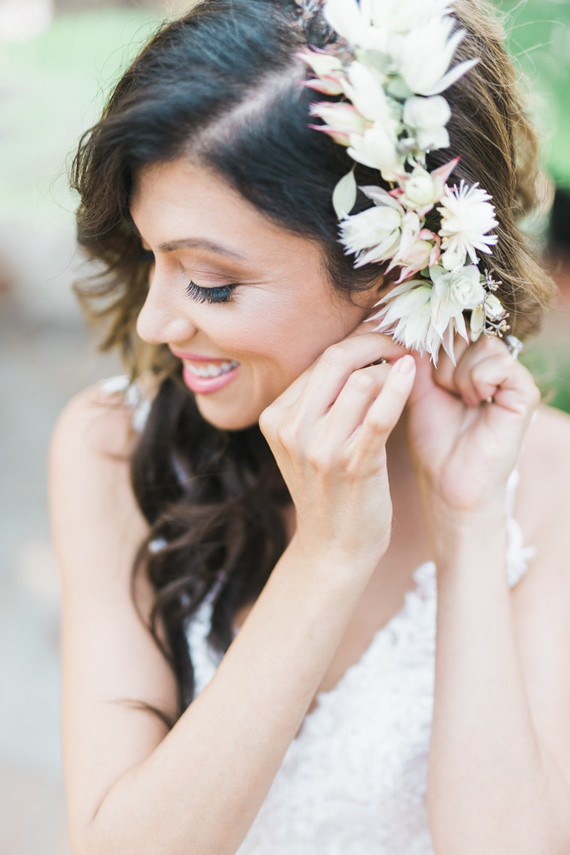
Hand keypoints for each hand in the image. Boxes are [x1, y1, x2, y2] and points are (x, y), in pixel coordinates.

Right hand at [259, 333, 415, 566]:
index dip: (359, 342)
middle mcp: (291, 429)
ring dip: (391, 372)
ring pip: (362, 379)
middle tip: (403, 342)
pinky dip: (399, 388)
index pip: (320, 361)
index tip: (385, 337)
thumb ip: (323, 399)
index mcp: (276, 418)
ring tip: (406, 376)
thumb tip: (362, 347)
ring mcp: (319, 448)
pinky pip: (380, 413)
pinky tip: (412, 373)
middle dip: (377, 342)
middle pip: (337, 360)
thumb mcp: (308, 442)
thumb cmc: (331, 490)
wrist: (333, 549)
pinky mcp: (353, 464)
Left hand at [406, 335, 539, 513]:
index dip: (434, 345)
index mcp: (469, 360)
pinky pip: (500, 364)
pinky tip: (475, 404)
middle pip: (467, 332)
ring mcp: (511, 376)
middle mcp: (492, 364)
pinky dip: (478, 381)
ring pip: (482, 345)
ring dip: (458, 374)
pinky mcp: (524, 392)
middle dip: (444, 363)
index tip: (428, 376)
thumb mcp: (416, 386)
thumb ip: (418, 352)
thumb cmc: (432, 436)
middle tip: (445, 393)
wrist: (446, 478)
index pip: (454, 326)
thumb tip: (415, 320)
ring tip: (459, 400)